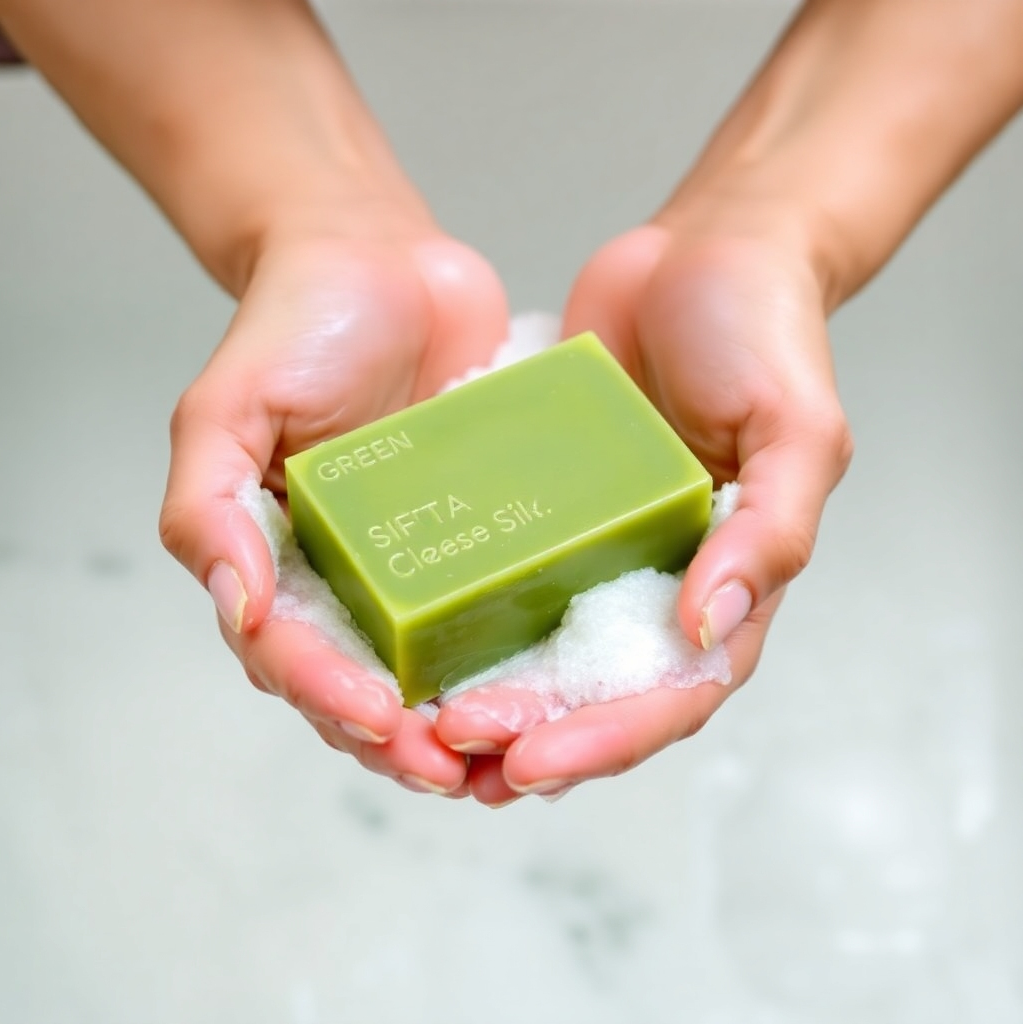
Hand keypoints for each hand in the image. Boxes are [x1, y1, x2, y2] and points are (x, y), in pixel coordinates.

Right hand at [159, 219, 508, 795]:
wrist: (379, 257)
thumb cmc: (297, 324)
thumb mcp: (226, 409)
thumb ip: (208, 509)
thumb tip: (237, 606)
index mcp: (282, 562)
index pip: (296, 656)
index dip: (331, 697)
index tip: (381, 717)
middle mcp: (351, 574)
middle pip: (367, 683)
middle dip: (402, 738)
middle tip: (451, 765)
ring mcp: (420, 557)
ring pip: (436, 664)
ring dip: (462, 719)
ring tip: (503, 750)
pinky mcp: (482, 528)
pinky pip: (498, 600)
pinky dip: (515, 652)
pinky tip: (551, 679)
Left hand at [437, 209, 852, 804]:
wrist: (706, 251)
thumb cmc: (766, 333)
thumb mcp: (796, 432)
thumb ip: (768, 533)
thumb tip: (710, 629)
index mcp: (726, 581)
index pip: (672, 693)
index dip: (605, 738)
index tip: (532, 760)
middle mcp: (659, 579)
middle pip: (597, 690)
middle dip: (530, 732)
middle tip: (456, 747)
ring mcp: (597, 546)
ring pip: (542, 650)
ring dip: (491, 698)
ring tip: (425, 730)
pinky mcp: (546, 506)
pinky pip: (502, 573)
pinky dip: (465, 618)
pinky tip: (413, 640)